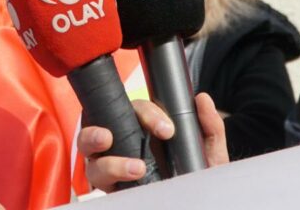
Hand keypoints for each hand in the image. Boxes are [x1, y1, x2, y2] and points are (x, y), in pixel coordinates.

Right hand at [79, 93, 227, 191]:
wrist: (197, 200)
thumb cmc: (197, 175)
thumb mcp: (208, 153)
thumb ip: (210, 127)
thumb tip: (202, 100)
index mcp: (144, 127)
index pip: (136, 109)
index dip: (148, 115)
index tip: (167, 131)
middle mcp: (123, 141)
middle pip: (99, 124)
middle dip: (98, 130)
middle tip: (112, 138)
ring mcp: (111, 163)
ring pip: (90, 152)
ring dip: (102, 155)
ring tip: (134, 167)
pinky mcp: (110, 185)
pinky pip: (96, 178)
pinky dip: (105, 175)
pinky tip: (125, 179)